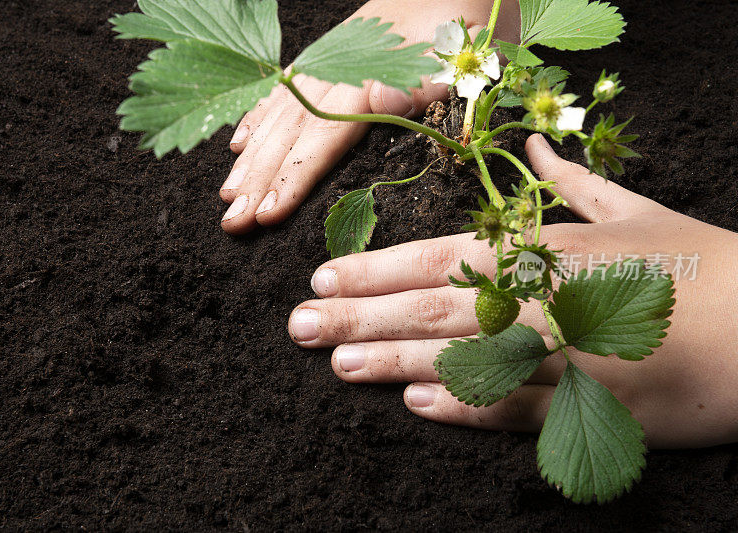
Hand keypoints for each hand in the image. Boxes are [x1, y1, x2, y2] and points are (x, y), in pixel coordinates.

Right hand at [219, 0, 520, 233]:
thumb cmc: (469, 17)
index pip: (324, 135)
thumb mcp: (464, 48)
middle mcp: (339, 67)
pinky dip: (260, 115)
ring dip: (253, 155)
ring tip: (228, 192)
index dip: (293, 176)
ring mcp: (331, 61)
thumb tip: (379, 98)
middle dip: (260, 177)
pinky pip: (287, 91)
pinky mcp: (332, 56)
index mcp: (371, 72)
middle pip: (291, 129)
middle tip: (233, 220)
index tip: (268, 213)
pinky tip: (240, 139)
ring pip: (282, 113)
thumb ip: (425, 76)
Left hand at [288, 133, 737, 448]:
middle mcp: (548, 299)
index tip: (323, 278)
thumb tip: (535, 143)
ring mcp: (567, 358)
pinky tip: (415, 404)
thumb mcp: (637, 210)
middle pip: (434, 308)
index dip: (376, 267)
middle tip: (300, 327)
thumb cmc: (701, 264)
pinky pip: (515, 411)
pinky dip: (462, 407)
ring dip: (392, 362)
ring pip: (461, 360)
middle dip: (359, 316)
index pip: (442, 256)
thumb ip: (573, 182)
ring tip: (338, 365)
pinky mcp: (592, 410)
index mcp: (552, 248)